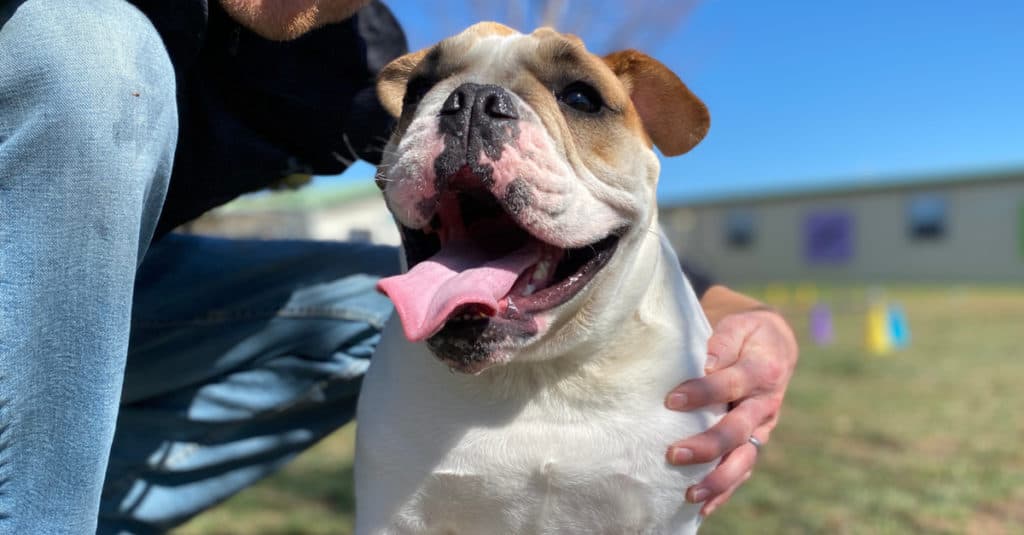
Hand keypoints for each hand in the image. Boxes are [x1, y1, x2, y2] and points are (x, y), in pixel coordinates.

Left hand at [665, 306, 797, 515]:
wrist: (774, 344)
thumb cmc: (745, 333)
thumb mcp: (737, 326)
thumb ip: (721, 343)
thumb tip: (704, 363)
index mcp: (763, 371)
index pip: (732, 384)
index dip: (703, 392)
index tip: (672, 400)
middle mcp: (766, 404)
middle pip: (738, 430)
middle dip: (707, 445)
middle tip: (673, 454)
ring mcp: (761, 427)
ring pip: (744, 459)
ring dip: (718, 479)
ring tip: (690, 494)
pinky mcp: (754, 442)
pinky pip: (741, 470)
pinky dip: (724, 491)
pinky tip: (702, 507)